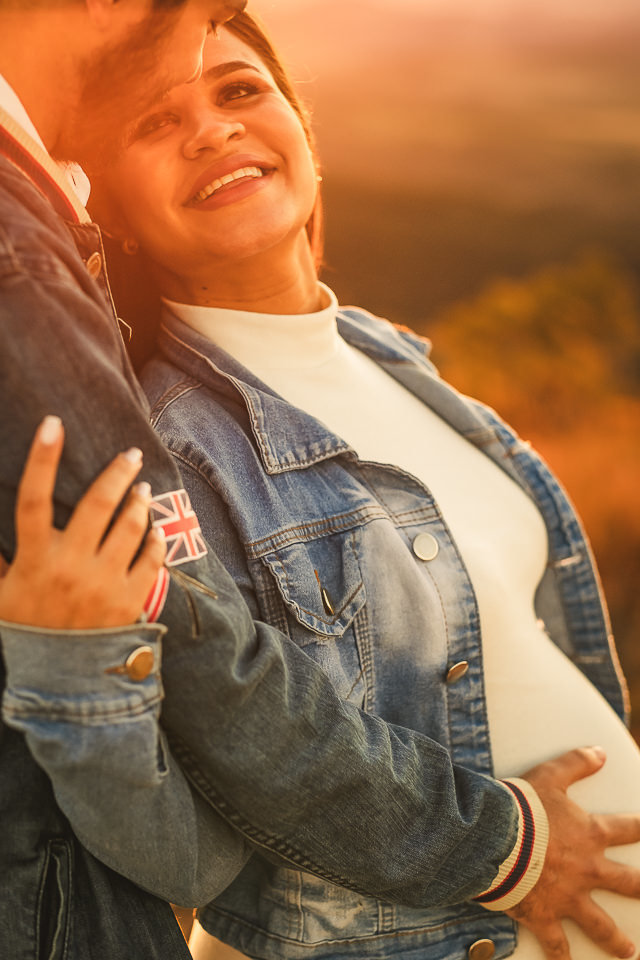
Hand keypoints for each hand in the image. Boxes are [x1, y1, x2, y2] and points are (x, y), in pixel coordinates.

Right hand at [0, 415, 165, 628]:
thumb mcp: (0, 597)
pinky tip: (156, 529)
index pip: (32, 499)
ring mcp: (103, 583)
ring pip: (129, 527)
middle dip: (116, 473)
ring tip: (143, 489)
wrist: (62, 684)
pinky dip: (156, 540)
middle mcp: (70, 566)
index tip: (53, 424)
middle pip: (96, 504)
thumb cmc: (28, 634)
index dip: (41, 459)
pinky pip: (151, 559)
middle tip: (130, 455)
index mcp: (34, 560)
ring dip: (139, 503)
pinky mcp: (130, 600)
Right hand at [507, 747, 639, 958]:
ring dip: (615, 939)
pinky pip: (555, 943)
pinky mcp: (545, 915)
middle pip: (626, 883)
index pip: (626, 829)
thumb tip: (600, 751)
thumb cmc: (523, 806)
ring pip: (600, 923)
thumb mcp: (550, 776)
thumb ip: (576, 762)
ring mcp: (568, 896)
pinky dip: (560, 956)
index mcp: (589, 834)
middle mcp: (587, 869)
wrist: (497, 839)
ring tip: (628, 951)